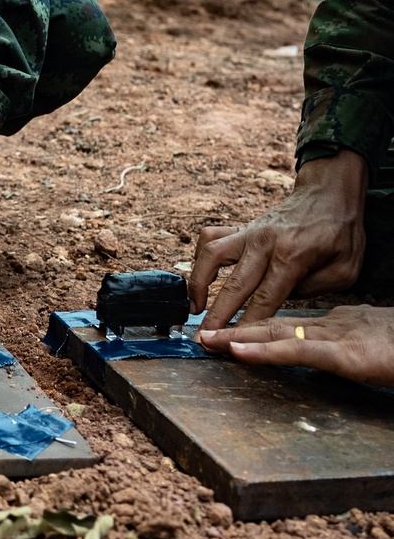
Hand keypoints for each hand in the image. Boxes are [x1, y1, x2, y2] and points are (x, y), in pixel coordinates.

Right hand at [189, 149, 366, 329]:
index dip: (246, 325)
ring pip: (210, 256)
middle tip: (203, 338)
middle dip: (216, 316)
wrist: (329, 193)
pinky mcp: (242, 227)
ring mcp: (249, 232)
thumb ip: (316, 290)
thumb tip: (286, 301)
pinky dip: (200, 258)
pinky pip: (211, 238)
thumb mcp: (345, 269)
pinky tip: (201, 277)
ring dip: (198, 284)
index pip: (263, 299)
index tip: (232, 345)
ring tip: (194, 308)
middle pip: (233, 286)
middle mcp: (264, 243)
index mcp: (291, 256)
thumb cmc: (340, 232)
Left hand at [198, 305, 393, 386]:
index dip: (257, 327)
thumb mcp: (376, 348)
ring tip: (208, 341)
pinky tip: (239, 351)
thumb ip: (351, 347)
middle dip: (238, 329)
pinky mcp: (346, 354)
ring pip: (279, 334)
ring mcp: (339, 337)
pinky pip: (297, 350)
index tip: (228, 331)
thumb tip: (332, 352)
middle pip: (276, 325)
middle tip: (204, 334)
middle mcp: (334, 325)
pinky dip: (265, 350)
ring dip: (239, 337)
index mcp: (341, 324)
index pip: (290, 324)